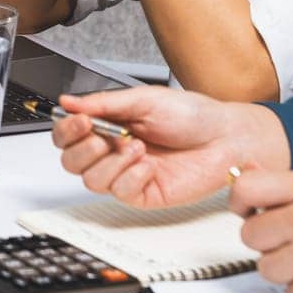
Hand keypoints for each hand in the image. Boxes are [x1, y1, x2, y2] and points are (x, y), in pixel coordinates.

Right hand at [52, 87, 285, 208]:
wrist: (226, 138)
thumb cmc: (192, 115)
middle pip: (71, 162)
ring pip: (91, 181)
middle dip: (81, 150)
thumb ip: (104, 102)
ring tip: (135, 148)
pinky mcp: (143, 194)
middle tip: (101, 137)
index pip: (69, 135)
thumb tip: (68, 101)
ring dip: (110, 163)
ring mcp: (127, 174)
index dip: (67, 131)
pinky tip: (148, 165)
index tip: (80, 121)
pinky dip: (130, 178)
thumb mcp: (145, 99)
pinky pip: (120, 193)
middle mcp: (113, 151)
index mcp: (109, 124)